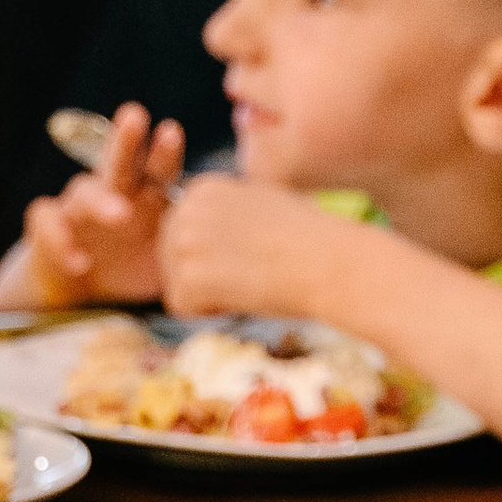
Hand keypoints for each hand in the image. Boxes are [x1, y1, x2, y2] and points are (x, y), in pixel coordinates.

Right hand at [4, 104, 183, 306]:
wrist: (82, 291)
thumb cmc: (132, 267)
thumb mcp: (168, 261)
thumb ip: (191, 249)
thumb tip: (233, 250)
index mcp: (143, 197)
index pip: (156, 169)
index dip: (164, 151)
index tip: (172, 131)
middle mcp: (110, 194)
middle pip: (118, 161)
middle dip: (126, 139)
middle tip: (135, 117)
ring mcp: (77, 210)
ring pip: (83, 191)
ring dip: (101, 201)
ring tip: (121, 214)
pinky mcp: (48, 229)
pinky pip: (49, 225)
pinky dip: (60, 241)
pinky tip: (79, 262)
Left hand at [160, 177, 353, 324]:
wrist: (329, 262)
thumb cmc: (310, 239)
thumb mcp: (260, 204)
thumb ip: (225, 213)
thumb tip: (211, 239)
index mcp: (203, 188)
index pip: (182, 232)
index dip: (213, 254)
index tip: (248, 255)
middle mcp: (186, 208)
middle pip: (171, 258)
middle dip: (204, 276)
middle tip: (247, 275)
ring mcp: (185, 242)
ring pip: (176, 283)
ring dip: (209, 295)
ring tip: (248, 284)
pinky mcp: (191, 278)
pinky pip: (181, 307)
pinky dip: (210, 313)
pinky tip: (242, 298)